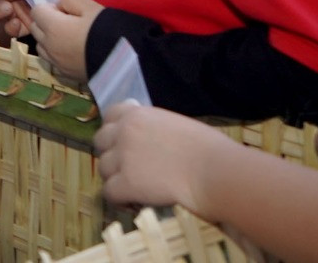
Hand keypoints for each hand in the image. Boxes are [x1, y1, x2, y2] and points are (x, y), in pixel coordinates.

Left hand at [30, 0, 101, 85]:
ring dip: (49, 38)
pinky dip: (56, 53)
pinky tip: (75, 51)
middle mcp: (48, 46)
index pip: (36, 10)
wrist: (124, 62)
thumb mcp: (90, 6)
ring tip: (71, 37)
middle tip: (68, 21)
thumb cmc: (106, 29)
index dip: (49, 6)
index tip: (65, 10)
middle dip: (46, 21)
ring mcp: (56, 62)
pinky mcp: (65, 74)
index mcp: (52, 27)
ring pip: (41, 46)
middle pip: (35, 28)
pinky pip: (52, 60)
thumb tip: (59, 6)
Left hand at [94, 102, 231, 210]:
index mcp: (138, 114)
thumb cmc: (210, 150)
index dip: (115, 129)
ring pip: (103, 169)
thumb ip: (155, 128)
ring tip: (136, 189)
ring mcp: (123, 157)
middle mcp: (124, 132)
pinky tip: (135, 203)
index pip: (110, 115)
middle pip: (100, 142)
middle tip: (130, 169)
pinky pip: (109, 192)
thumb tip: (150, 137)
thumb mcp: (177, 125)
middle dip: (112, 155)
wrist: (216, 172)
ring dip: (117, 179)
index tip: (124, 141)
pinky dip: (120, 200)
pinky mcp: (125, 183)